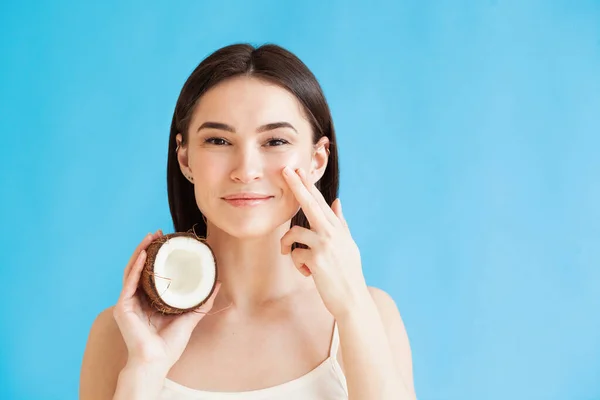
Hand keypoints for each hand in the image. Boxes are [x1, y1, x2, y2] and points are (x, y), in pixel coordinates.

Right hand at [113, 230, 220, 372]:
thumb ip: (202, 301)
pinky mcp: (122, 308)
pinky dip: (135, 268)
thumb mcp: (190, 317)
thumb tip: (217, 283)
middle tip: (157, 233)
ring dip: (140, 252)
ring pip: (132, 271)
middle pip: (140, 268)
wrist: (157, 361)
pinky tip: (142, 255)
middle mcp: (137, 299)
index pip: (151, 273)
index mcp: (149, 301)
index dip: (157, 256)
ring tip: (149, 237)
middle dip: (147, 249)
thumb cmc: (170, 345)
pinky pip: (128, 283)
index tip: (166, 241)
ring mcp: (128, 303)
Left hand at [280, 166, 369, 319]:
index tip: (299, 170)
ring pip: (293, 233)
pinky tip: (309, 274)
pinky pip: (295, 255)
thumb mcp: (348, 244)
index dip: (308, 185)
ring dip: (289, 248)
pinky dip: (298, 266)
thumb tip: (337, 201)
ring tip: (299, 261)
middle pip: (310, 203)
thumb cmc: (348, 272)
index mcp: (337, 228)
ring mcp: (324, 245)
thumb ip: (341, 222)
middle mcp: (332, 232)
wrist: (352, 299)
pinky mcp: (316, 259)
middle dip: (296, 185)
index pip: (320, 201)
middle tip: (285, 170)